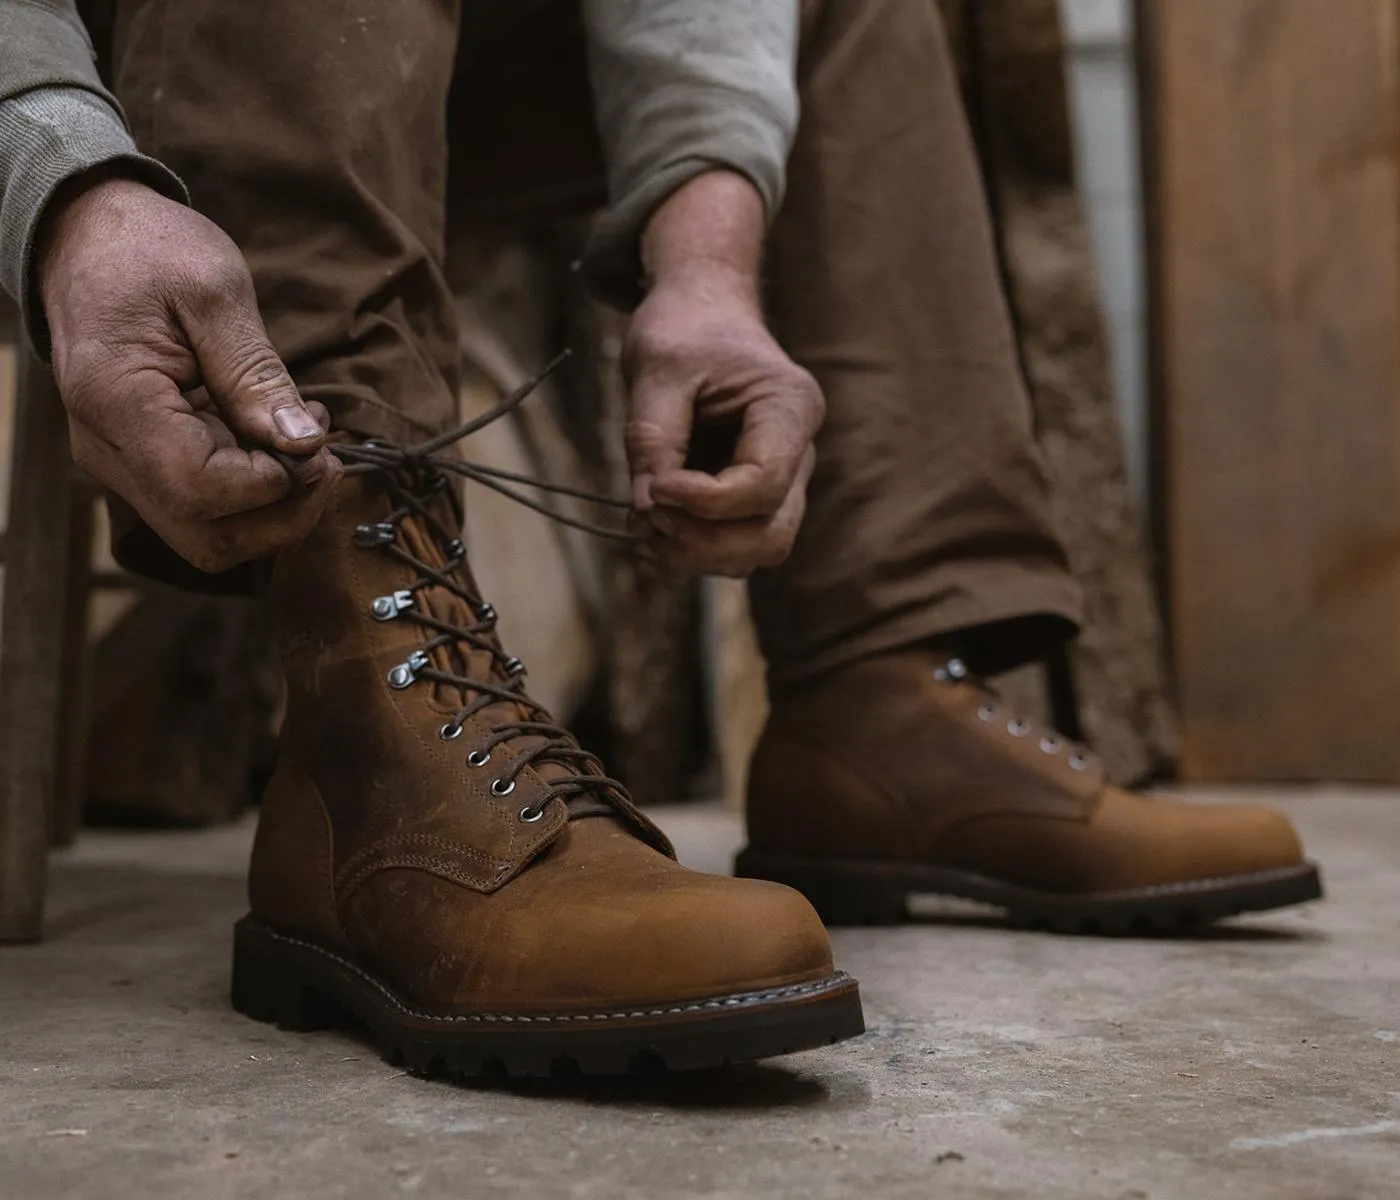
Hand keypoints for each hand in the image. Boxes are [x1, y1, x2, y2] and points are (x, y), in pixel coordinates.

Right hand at [37, 173, 341, 573]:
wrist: (88, 238)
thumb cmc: (149, 252)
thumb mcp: (213, 292)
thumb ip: (256, 372)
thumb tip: (302, 442)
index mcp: (115, 402)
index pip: (199, 492)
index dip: (272, 484)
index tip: (316, 443)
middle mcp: (108, 451)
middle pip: (208, 538)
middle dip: (285, 514)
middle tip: (325, 457)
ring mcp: (121, 464)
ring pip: (210, 537)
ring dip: (275, 509)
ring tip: (306, 445)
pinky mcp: (143, 465)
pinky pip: (206, 510)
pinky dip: (255, 493)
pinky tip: (278, 441)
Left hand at [624, 173, 823, 576]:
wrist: (700, 313)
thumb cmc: (685, 330)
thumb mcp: (657, 368)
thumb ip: (653, 436)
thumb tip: (646, 508)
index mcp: (790, 409)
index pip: (763, 483)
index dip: (705, 502)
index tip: (653, 488)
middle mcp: (799, 452)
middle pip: (772, 534)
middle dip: (706, 543)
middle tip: (648, 520)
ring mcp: (781, 479)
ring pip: (757, 550)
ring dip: (696, 555)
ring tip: (641, 531)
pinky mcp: (752, 497)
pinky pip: (734, 545)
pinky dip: (691, 551)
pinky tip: (649, 533)